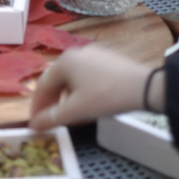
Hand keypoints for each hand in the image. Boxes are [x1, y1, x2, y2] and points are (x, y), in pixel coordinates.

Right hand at [29, 46, 163, 130]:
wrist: (144, 87)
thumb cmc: (106, 96)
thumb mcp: (76, 110)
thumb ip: (52, 118)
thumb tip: (34, 125)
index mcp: (64, 61)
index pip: (42, 85)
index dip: (37, 107)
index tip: (35, 123)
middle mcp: (76, 53)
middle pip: (56, 80)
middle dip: (51, 101)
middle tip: (49, 120)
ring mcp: (93, 53)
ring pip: (71, 78)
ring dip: (65, 96)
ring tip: (68, 113)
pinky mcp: (107, 59)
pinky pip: (85, 74)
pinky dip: (80, 89)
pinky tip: (87, 102)